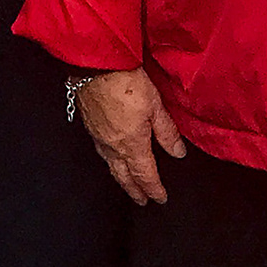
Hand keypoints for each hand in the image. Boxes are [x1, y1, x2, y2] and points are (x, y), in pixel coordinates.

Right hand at [77, 67, 186, 204]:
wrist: (96, 65)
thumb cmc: (126, 81)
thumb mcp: (155, 105)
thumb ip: (167, 132)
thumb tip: (178, 153)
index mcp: (132, 144)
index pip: (145, 175)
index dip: (154, 189)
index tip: (160, 198)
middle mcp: (113, 145)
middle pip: (124, 176)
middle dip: (135, 190)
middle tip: (142, 201)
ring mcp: (98, 136)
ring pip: (110, 165)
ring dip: (120, 178)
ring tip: (127, 183)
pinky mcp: (88, 124)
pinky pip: (100, 151)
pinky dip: (108, 161)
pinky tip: (109, 157)